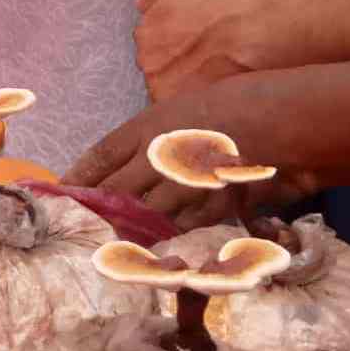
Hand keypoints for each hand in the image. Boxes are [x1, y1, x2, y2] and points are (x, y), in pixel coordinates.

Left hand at [61, 75, 320, 227]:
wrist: (286, 123)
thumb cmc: (236, 106)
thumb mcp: (184, 109)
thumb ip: (155, 136)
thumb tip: (132, 159)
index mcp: (150, 125)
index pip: (102, 154)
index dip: (80, 175)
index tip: (63, 189)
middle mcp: (159, 157)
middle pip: (115, 192)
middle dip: (97, 208)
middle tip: (81, 221)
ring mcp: (184, 186)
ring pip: (143, 216)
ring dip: (128, 228)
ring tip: (110, 238)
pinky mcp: (209, 210)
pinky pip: (178, 229)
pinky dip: (167, 237)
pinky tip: (156, 243)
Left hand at [134, 0, 262, 102]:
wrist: (242, 31)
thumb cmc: (216, 4)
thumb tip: (140, 6)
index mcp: (143, 33)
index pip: (151, 49)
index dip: (172, 51)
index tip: (191, 51)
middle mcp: (145, 59)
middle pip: (157, 72)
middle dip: (174, 71)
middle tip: (202, 68)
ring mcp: (158, 84)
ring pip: (166, 92)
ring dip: (182, 90)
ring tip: (209, 84)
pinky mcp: (176, 105)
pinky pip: (178, 111)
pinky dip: (190, 109)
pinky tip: (210, 98)